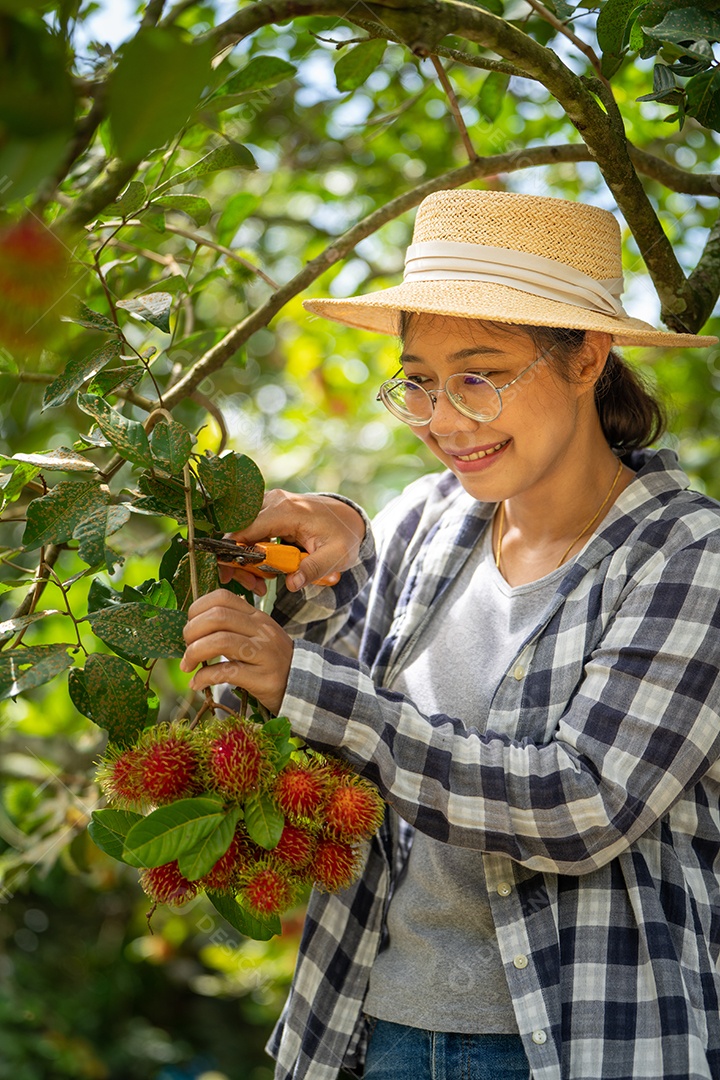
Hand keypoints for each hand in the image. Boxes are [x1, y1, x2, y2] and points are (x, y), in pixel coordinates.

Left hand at [180, 589, 293, 714]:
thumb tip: (194, 626)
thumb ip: (231, 626)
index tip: (190, 625)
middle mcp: (260, 630)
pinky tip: (197, 683)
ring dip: (195, 653)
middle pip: (218, 617)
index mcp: (255, 616)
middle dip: (192, 631)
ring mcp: (263, 653)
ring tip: (188, 664)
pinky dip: (205, 677)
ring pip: (221, 641)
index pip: (222, 597)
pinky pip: (227, 672)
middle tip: (186, 647)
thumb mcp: (256, 634)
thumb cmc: (270, 658)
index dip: (197, 608)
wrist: (302, 683)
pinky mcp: (263, 678)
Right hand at [218, 489, 365, 595]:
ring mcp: (270, 504)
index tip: (230, 577)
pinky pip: (250, 533)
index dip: (233, 554)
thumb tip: (292, 584)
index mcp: (285, 510)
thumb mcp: (336, 555)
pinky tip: (265, 572)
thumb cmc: (344, 536)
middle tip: (254, 587)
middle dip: (239, 562)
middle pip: (239, 532)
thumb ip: (314, 568)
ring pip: (242, 534)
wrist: (350, 519)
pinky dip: (252, 553)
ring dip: (245, 560)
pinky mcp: (270, 512)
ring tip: (261, 584)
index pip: (245, 530)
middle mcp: (272, 502)